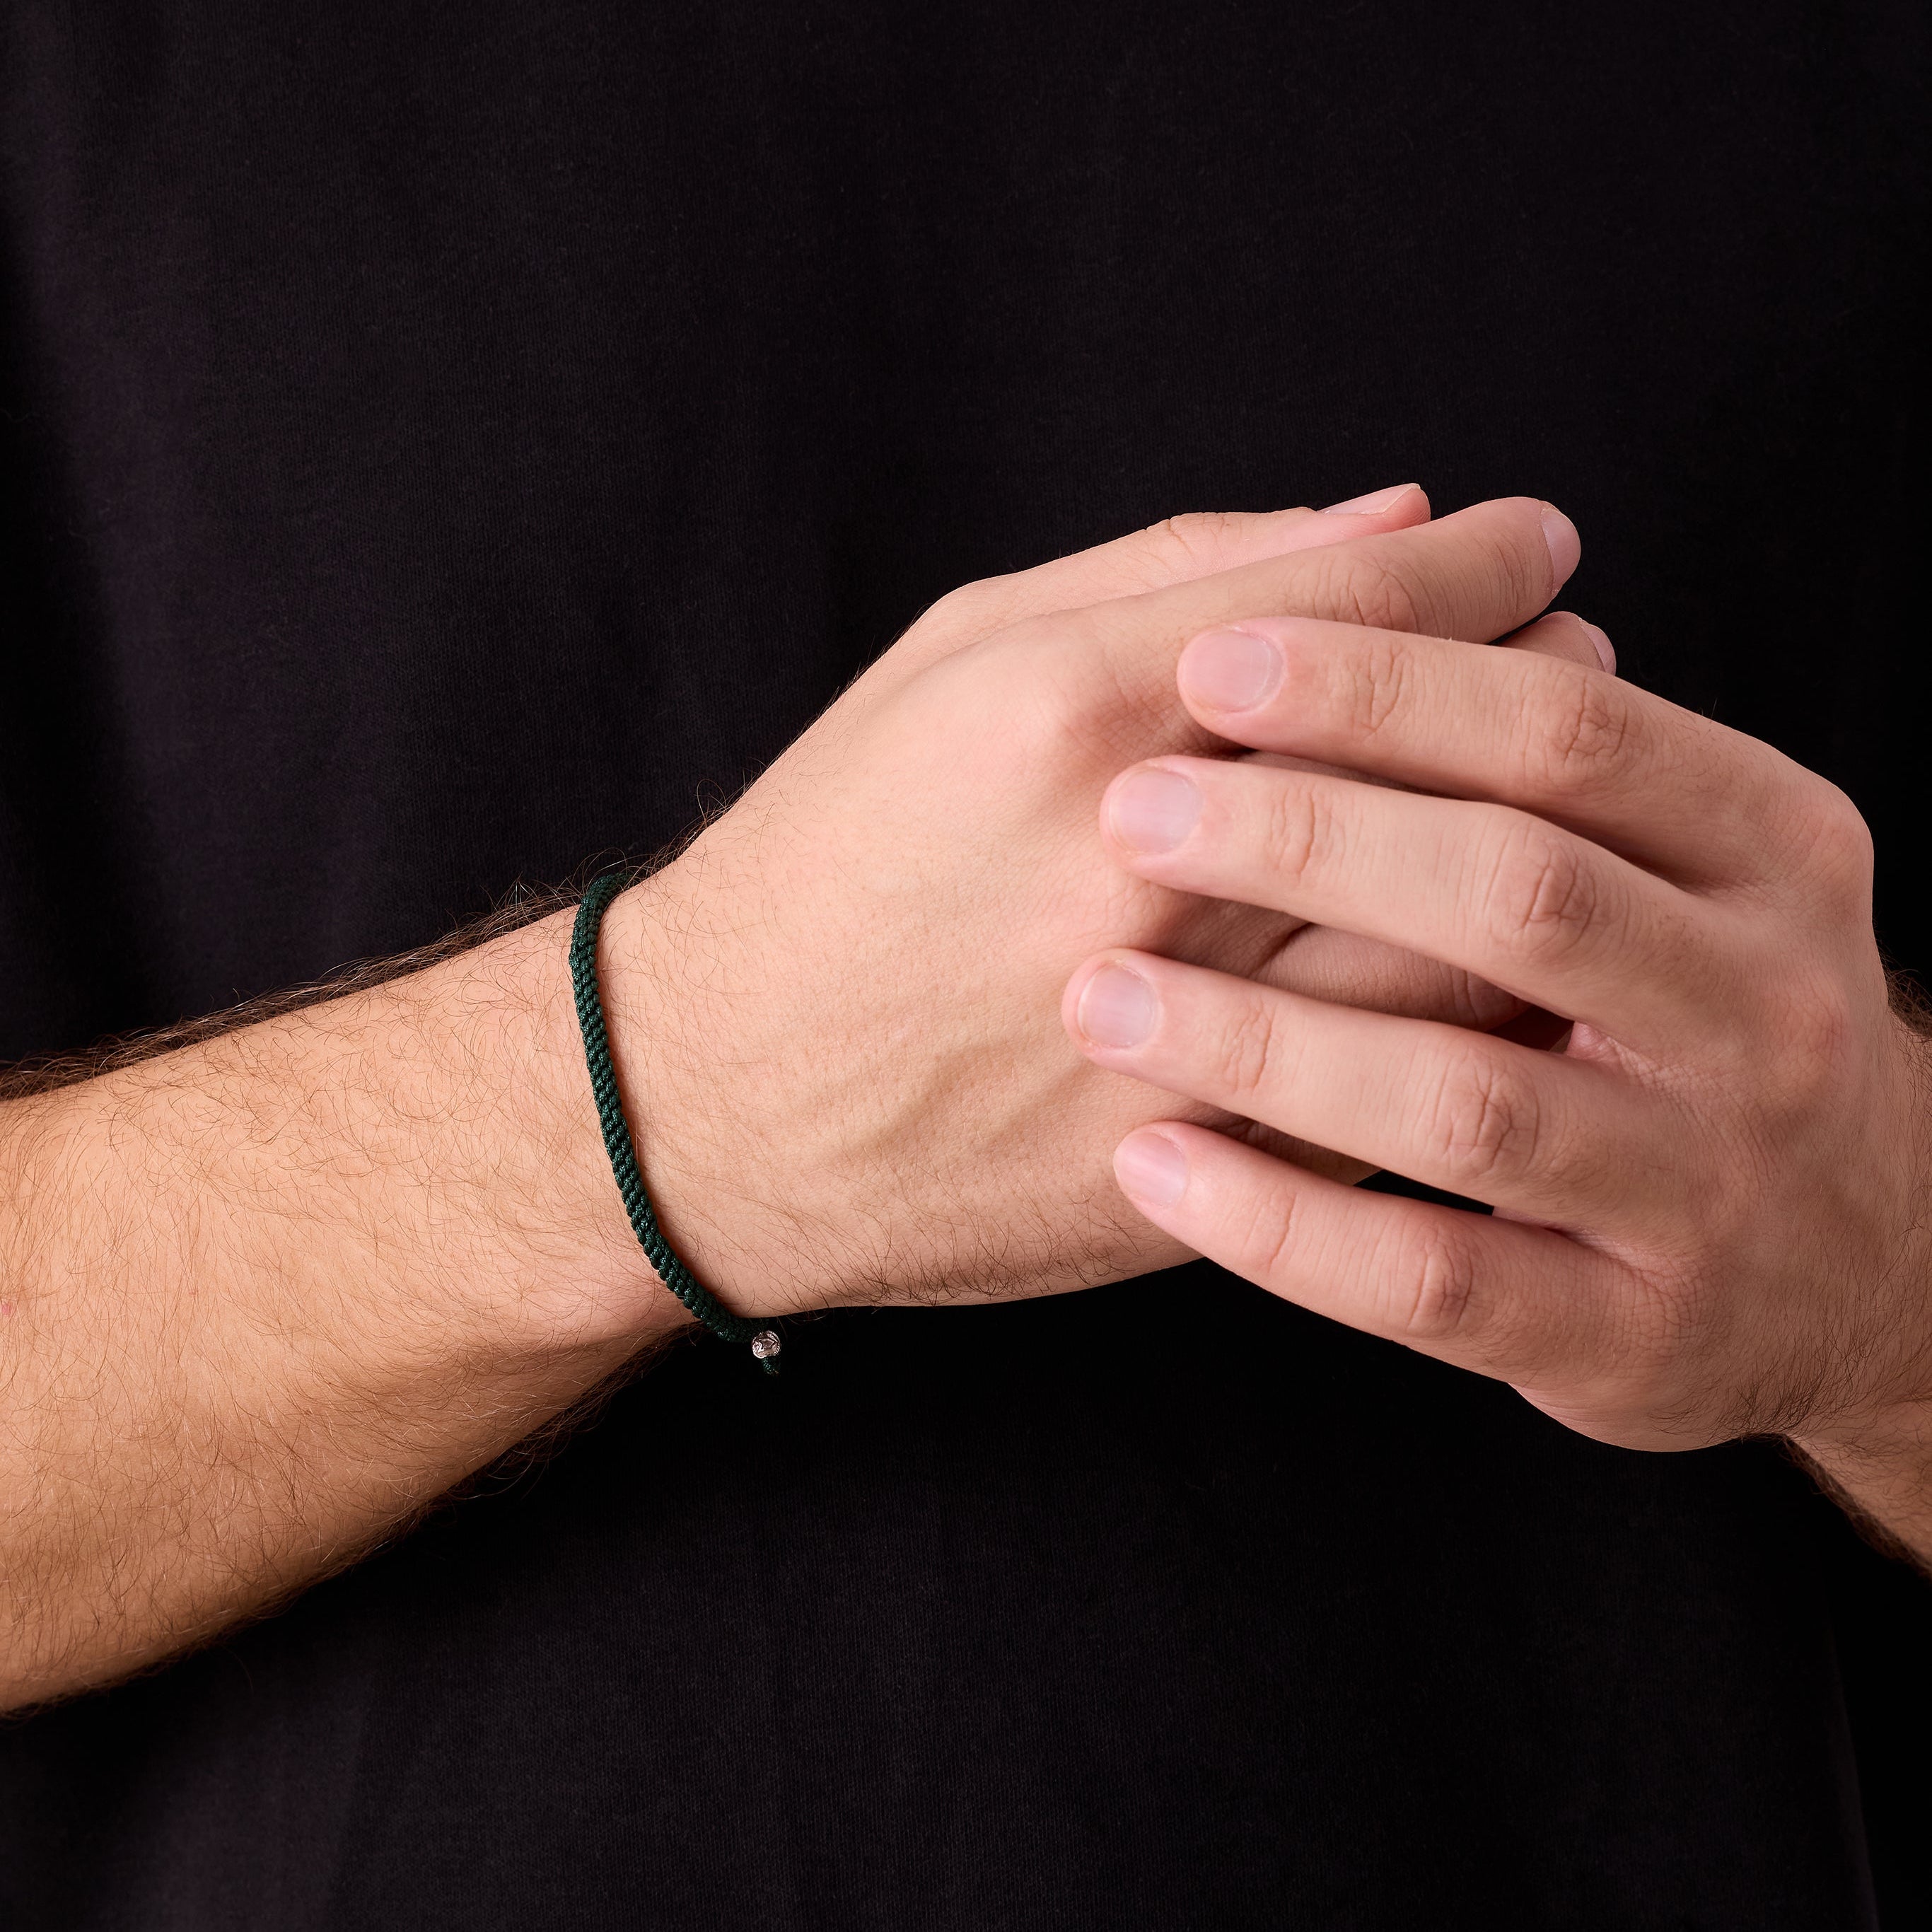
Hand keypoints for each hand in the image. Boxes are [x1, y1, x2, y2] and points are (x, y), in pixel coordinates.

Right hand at [601, 489, 1588, 1314]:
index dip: (1485, 563)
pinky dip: (1475, 1009)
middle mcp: (1134, 866)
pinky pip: (1399, 1080)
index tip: (1539, 549)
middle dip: (1544, 692)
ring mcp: (1171, 1029)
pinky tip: (1491, 962)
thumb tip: (1381, 519)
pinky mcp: (1193, 1159)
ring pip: (1455, 933)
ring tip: (1557, 815)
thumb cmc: (832, 857)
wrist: (714, 1101)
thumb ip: (1166, 574)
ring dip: (1543, 857)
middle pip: (1436, 758)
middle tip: (1576, 664)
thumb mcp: (950, 662)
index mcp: (1071, 712)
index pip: (1355, 604)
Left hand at [1062, 599, 1931, 1554]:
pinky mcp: (1629, 1335)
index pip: (1572, 733)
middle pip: (1522, 892)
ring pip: (1468, 1098)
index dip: (1388, 683)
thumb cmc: (1689, 1006)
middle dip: (1312, 837)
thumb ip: (1536, 729)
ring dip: (1264, 1040)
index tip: (1213, 656)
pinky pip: (1433, 1278)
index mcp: (1768, 847)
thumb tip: (1380, 531)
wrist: (1851, 1261)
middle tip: (1131, 807)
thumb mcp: (1678, 855)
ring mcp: (1707, 1186)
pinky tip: (1152, 1163)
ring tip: (1101, 994)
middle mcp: (1763, 1008)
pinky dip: (1279, 1223)